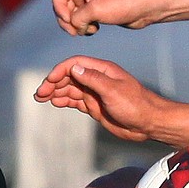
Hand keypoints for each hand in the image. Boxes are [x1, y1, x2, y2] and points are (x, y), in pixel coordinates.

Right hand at [35, 57, 164, 142]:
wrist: (148, 123)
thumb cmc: (136, 105)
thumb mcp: (113, 90)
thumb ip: (93, 79)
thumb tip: (74, 69)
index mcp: (102, 70)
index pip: (75, 64)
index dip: (60, 71)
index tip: (49, 81)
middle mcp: (96, 79)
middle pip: (69, 76)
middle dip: (53, 83)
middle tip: (40, 93)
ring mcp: (95, 93)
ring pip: (70, 89)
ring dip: (55, 92)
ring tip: (41, 98)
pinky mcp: (95, 106)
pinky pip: (75, 101)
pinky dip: (63, 101)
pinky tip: (54, 103)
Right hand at [51, 0, 153, 34]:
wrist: (143, 8)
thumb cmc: (122, 3)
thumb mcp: (95, 10)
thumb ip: (77, 17)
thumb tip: (74, 25)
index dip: (59, 10)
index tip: (72, 19)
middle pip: (62, 7)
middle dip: (68, 22)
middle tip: (79, 30)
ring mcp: (89, 1)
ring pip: (71, 16)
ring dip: (77, 26)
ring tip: (90, 29)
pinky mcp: (97, 11)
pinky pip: (82, 21)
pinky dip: (84, 28)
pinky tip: (95, 29)